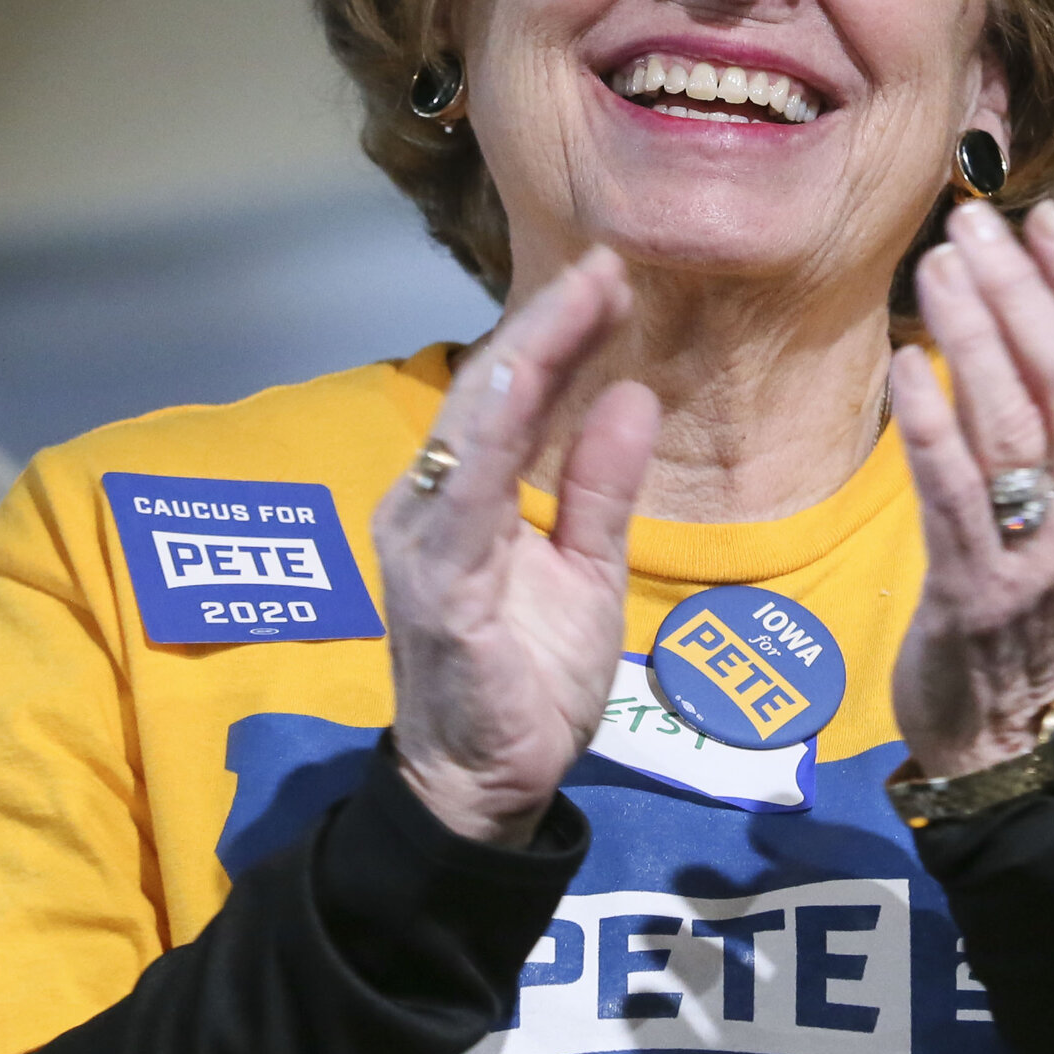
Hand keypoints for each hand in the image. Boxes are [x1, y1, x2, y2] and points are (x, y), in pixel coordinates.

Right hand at [375, 246, 660, 847]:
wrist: (486, 790)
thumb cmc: (527, 678)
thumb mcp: (585, 569)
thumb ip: (599, 486)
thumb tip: (630, 394)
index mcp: (461, 498)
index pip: (511, 395)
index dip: (557, 331)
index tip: (611, 275)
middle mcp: (427, 507)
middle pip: (487, 394)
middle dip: (547, 324)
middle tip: (608, 263)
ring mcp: (423, 545)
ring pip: (472, 428)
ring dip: (527, 357)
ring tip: (579, 296)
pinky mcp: (436, 591)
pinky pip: (462, 502)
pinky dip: (491, 437)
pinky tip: (521, 386)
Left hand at [891, 199, 1053, 780]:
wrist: (1011, 726)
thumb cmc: (1027, 588)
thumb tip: (1017, 300)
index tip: (1046, 217)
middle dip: (1024, 292)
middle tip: (973, 226)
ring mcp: (1040, 552)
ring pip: (1015, 423)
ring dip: (975, 335)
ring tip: (936, 269)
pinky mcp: (976, 590)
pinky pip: (953, 491)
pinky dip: (931, 422)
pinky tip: (905, 365)